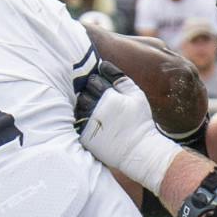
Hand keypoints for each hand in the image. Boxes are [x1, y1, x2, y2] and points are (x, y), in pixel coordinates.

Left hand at [76, 68, 180, 182]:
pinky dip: (82, 121)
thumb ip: (120, 78)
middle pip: (82, 93)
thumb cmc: (140, 122)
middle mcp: (96, 109)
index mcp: (109, 97)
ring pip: (77, 107)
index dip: (98, 83)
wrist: (139, 151)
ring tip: (98, 114)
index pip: (93, 80)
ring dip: (84, 108)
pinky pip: (76, 122)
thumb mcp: (137, 96)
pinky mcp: (85, 136)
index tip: (105, 90)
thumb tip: (102, 64)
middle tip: (101, 102)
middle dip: (89, 94)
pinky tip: (96, 124)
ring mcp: (89, 124)